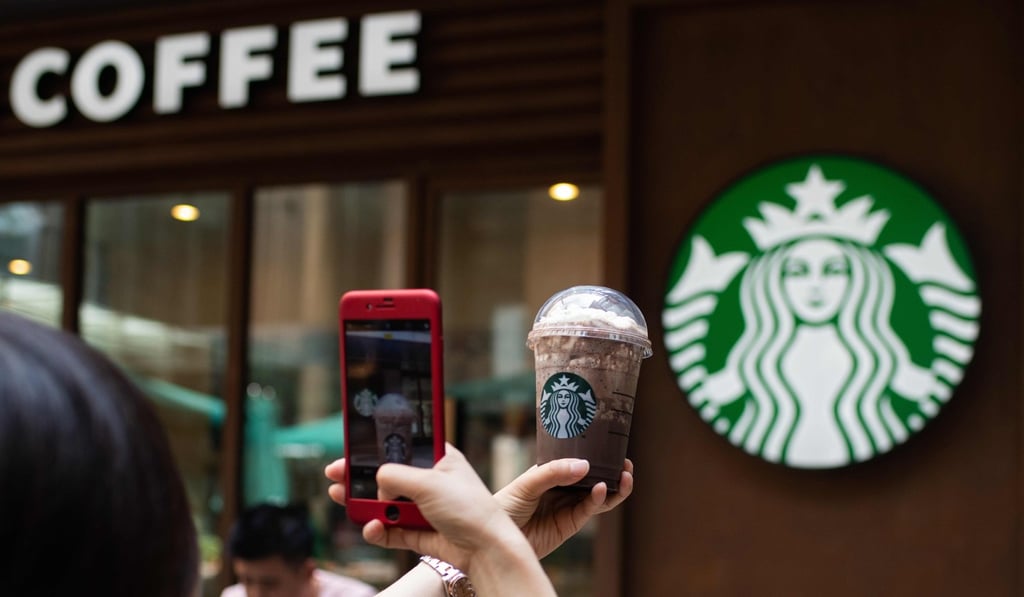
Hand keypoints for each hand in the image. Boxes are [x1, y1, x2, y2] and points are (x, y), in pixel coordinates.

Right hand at [327, 445, 523, 568]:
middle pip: (387, 476)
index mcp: (437, 459)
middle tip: (334, 475)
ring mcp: (423, 508)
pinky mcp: (419, 532)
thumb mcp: (428, 483)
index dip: (376, 446)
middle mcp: (429, 481)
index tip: (352, 446)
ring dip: (365, 505)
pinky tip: (372, 528)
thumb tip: (376, 482)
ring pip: (385, 504)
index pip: (402, 446)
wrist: (486, 550)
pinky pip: (391, 530)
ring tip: (344, 501)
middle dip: (359, 477)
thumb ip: (395, 475)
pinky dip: (378, 531)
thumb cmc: (468, 508)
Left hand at [494, 457, 633, 557]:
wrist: (494, 539)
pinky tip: (603, 489)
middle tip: (626, 463)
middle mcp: (563, 489)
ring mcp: (567, 507)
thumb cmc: (503, 506)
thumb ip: (553, 473)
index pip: (578, 461)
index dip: (596, 455)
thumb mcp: (526, 483)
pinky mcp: (569, 525)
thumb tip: (585, 465)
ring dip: (614, 487)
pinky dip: (598, 500)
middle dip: (612, 471)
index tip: (612, 446)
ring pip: (597, 496)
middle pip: (593, 478)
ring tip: (625, 476)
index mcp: (552, 473)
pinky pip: (588, 511)